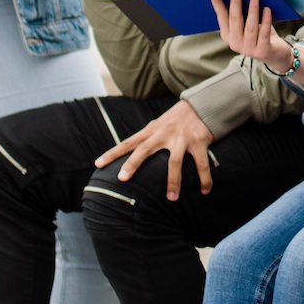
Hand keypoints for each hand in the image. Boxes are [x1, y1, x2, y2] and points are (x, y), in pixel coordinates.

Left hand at [93, 100, 214, 199]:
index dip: (113, 153)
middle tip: (123, 179)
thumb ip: (149, 137)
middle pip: (144, 149)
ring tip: (171, 198)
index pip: (129, 142)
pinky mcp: (199, 142)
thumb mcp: (160, 124)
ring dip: (173, 182)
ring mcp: (182, 137)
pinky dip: (204, 179)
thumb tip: (133, 154)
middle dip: (133, 164)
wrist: (203, 104)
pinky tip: (205, 190)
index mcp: (152, 129)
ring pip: (174, 162)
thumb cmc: (178, 118)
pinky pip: (201, 164)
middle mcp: (164, 133)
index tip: (98, 164)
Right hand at [209, 0, 292, 70]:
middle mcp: (235, 43)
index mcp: (227, 35)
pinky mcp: (262, 51)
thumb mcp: (246, 24)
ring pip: (250, 27)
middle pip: (235, 20)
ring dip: (252, 11)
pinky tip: (267, 9)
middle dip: (235, 4)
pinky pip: (263, 33)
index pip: (221, 16)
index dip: (217, 3)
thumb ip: (241, 13)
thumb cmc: (259, 33)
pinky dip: (265, 20)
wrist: (275, 54)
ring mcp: (248, 49)